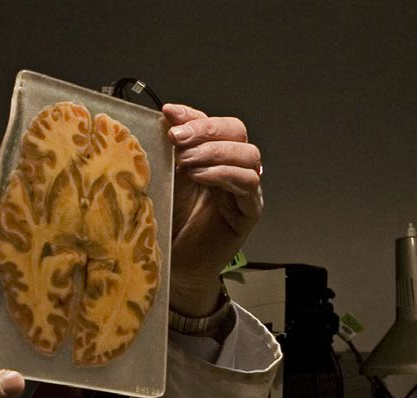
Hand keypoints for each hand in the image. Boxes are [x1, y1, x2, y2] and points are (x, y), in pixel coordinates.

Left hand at [164, 104, 263, 315]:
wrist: (173, 265)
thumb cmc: (170, 222)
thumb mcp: (166, 177)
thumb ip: (171, 148)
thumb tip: (168, 113)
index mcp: (215, 155)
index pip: (216, 123)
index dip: (195, 116)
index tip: (169, 114)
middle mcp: (234, 168)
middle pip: (238, 132)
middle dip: (206, 130)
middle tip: (177, 139)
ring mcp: (246, 190)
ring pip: (247, 155)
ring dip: (214, 152)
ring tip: (185, 163)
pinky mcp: (249, 212)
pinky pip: (247, 184)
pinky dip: (223, 174)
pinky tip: (199, 177)